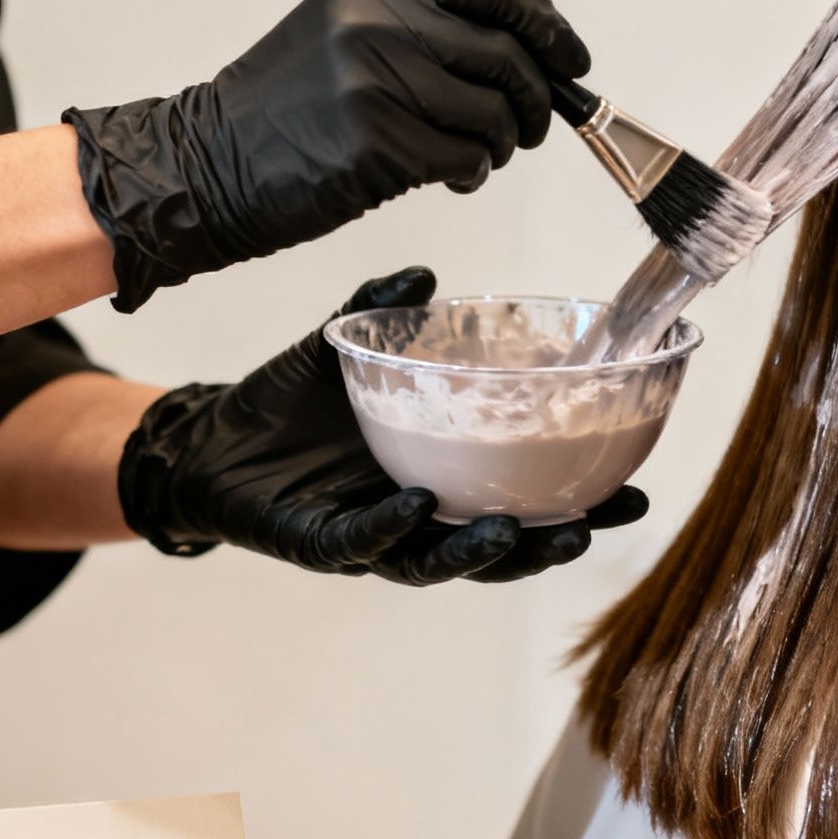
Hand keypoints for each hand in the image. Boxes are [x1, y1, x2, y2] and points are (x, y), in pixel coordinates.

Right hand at [66, 0, 590, 312]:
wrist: (210, 164)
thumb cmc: (286, 111)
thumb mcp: (346, 34)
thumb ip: (424, 29)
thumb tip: (524, 54)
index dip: (546, 24)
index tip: (571, 59)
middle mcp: (379, 21)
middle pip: (506, 52)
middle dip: (537, 99)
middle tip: (532, 128)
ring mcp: (379, 81)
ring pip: (493, 112)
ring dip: (501, 145)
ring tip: (478, 158)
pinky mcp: (379, 142)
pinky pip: (465, 157)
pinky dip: (472, 173)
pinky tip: (452, 178)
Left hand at [117, 268, 647, 583]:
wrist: (206, 444)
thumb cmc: (285, 407)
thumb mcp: (340, 350)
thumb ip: (381, 313)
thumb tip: (427, 276)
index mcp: (441, 479)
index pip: (524, 499)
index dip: (577, 501)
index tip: (631, 489)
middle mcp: (416, 520)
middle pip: (500, 547)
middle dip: (550, 542)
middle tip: (597, 523)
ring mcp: (371, 539)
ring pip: (439, 562)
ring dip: (482, 552)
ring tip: (518, 530)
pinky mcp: (318, 546)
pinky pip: (362, 545)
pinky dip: (390, 528)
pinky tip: (415, 507)